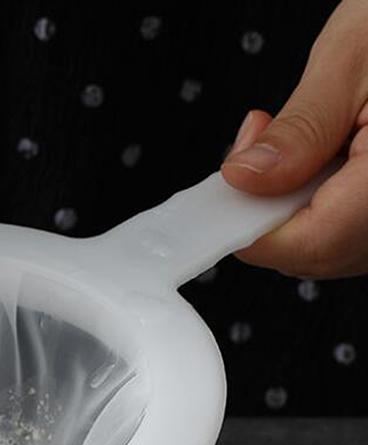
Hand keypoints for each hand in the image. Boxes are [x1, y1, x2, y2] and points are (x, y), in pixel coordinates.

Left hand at [221, 0, 367, 277]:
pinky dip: (321, 203)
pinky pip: (353, 232)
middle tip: (259, 146)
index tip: (226, 192)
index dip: (255, 229)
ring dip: (293, 207)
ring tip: (300, 142)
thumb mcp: (354, 57)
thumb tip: (244, 179)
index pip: (313, 242)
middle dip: (268, 211)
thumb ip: (299, 130)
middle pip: (319, 251)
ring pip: (333, 246)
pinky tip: (324, 159)